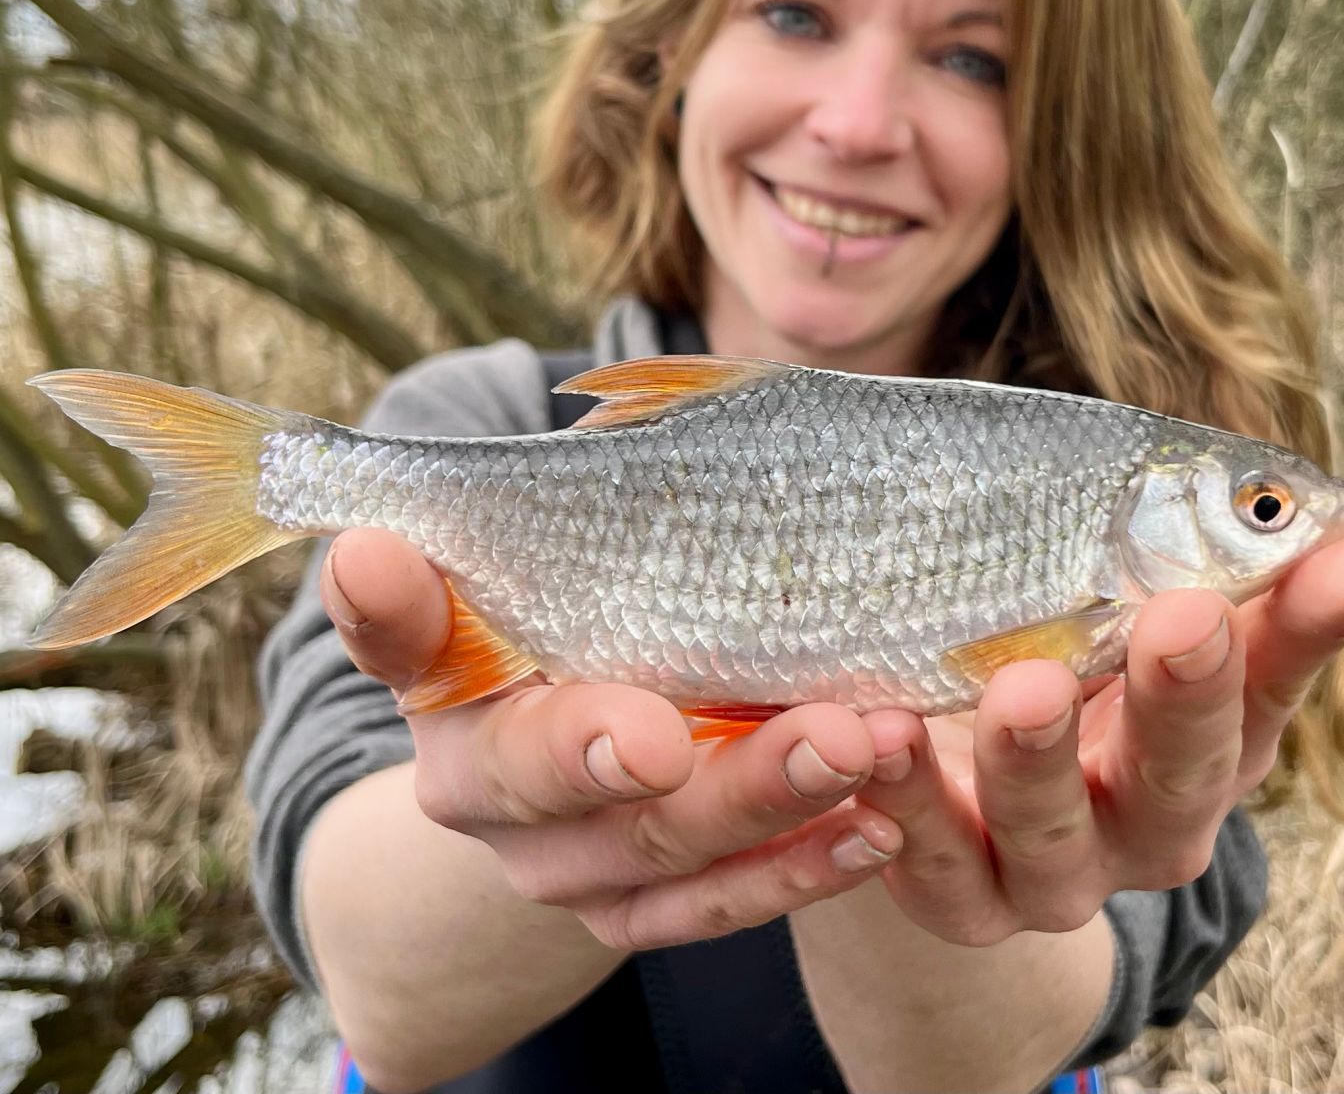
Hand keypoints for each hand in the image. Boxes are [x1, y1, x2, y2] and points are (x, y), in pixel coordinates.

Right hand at [320, 526, 903, 950]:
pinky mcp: (635, 904)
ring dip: (786, 815)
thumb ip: (465, 533)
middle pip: (599, 801)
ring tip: (877, 757)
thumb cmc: (534, 592)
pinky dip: (802, 869)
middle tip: (832, 736)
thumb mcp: (497, 549)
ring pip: (673, 859)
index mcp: (443, 694)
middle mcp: (491, 801)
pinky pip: (717, 906)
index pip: (473, 704)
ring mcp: (567, 866)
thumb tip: (369, 542)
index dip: (543, 718)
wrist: (541, 709)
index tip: (647, 734)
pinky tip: (874, 828)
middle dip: (723, 779)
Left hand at [856, 535, 1343, 944]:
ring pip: (1049, 834)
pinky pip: (925, 856)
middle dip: (1185, 701)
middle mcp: (1143, 825)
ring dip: (1035, 762)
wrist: (951, 787)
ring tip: (1022, 686)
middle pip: (1178, 780)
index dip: (1308, 628)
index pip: (1270, 686)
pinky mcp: (955, 894)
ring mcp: (1050, 872)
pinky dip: (901, 800)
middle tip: (1184, 616)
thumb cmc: (1051, 669)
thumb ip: (1196, 569)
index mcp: (1204, 751)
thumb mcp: (1117, 621)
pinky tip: (877, 736)